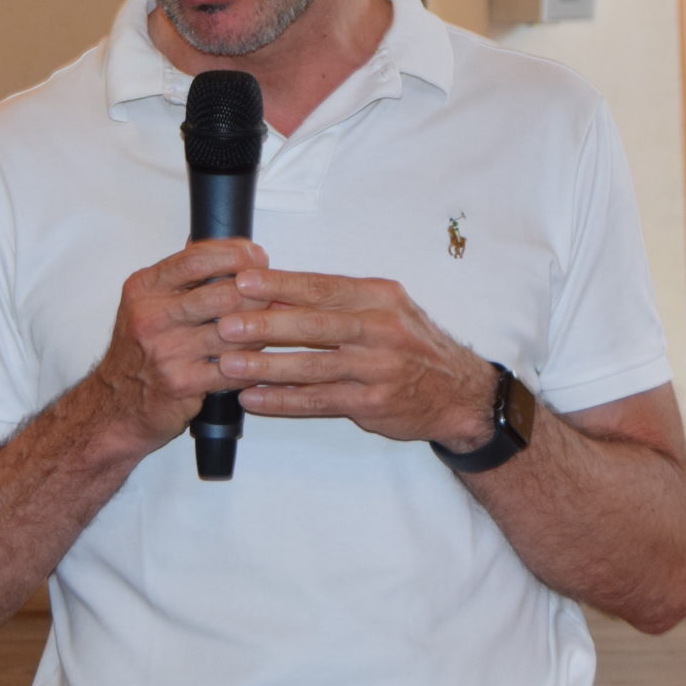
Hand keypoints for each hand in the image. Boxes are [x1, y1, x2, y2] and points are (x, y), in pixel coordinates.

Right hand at [80, 240, 274, 452]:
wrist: (115, 406)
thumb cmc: (137, 353)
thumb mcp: (146, 304)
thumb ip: (180, 277)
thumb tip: (223, 248)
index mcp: (144, 289)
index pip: (196, 258)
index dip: (234, 253)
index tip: (256, 256)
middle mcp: (152, 316)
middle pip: (222, 293)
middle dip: (257, 292)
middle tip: (273, 293)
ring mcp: (167, 351)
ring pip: (234, 330)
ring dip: (261, 327)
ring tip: (273, 324)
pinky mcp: (183, 383)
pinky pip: (233, 367)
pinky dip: (252, 362)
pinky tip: (261, 358)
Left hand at [215, 268, 499, 448]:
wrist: (459, 393)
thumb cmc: (411, 346)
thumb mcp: (382, 311)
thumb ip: (333, 304)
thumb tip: (272, 295)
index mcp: (378, 298)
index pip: (323, 287)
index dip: (280, 285)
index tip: (243, 281)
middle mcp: (380, 329)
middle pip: (315, 326)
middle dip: (266, 325)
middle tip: (226, 324)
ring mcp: (378, 369)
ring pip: (313, 367)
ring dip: (267, 367)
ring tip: (229, 366)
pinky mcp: (373, 403)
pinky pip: (319, 402)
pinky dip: (284, 401)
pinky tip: (254, 400)